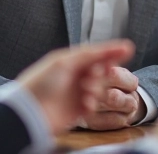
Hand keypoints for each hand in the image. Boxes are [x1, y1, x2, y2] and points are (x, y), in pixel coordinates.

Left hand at [16, 40, 134, 132]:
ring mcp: (76, 93)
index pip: (97, 53)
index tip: (128, 50)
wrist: (28, 111)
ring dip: (96, 91)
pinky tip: (86, 106)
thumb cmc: (42, 82)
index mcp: (71, 60)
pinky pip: (94, 106)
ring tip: (86, 95)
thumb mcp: (66, 61)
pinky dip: (93, 105)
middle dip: (100, 75)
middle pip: (101, 71)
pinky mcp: (77, 110)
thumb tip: (119, 46)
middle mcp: (75, 75)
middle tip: (90, 79)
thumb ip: (92, 53)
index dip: (112, 52)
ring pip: (99, 89)